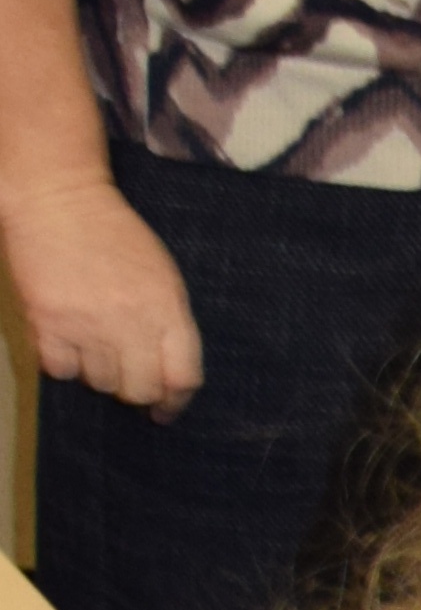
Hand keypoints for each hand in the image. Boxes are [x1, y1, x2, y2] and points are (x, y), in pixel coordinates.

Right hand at [3, 174, 198, 410]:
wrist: (60, 200)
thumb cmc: (115, 236)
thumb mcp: (162, 275)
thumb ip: (170, 324)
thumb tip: (170, 379)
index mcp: (167, 308)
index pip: (183, 378)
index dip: (175, 401)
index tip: (166, 409)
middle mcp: (131, 322)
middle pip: (141, 390)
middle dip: (136, 390)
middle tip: (125, 374)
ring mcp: (88, 325)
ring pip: (100, 384)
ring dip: (98, 373)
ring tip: (93, 343)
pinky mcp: (48, 323)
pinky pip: (61, 371)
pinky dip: (63, 363)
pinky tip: (65, 340)